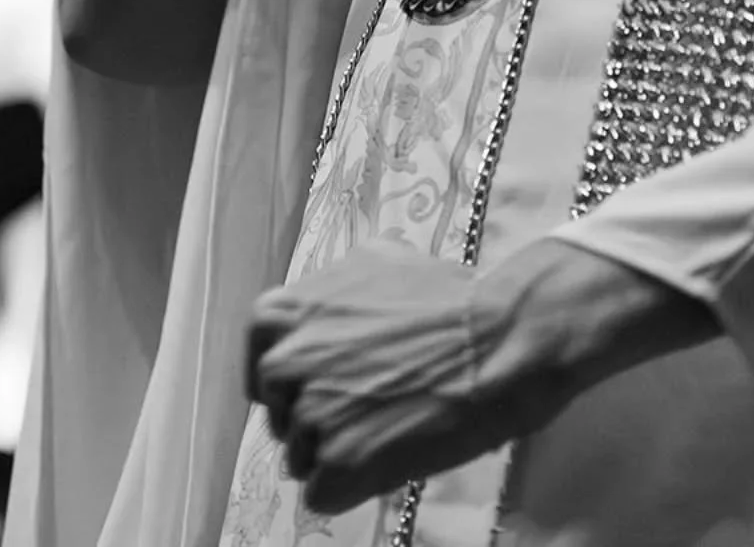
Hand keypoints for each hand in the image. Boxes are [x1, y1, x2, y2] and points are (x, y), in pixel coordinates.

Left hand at [245, 243, 567, 515]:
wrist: (495, 341)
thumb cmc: (446, 299)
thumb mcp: (376, 261)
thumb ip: (332, 290)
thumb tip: (323, 311)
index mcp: (285, 313)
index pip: (258, 358)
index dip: (289, 375)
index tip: (315, 382)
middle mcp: (285, 363)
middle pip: (277, 411)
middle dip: (312, 413)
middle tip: (362, 406)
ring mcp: (308, 418)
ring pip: (300, 455)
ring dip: (335, 450)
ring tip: (387, 427)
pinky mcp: (337, 467)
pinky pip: (322, 492)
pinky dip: (352, 484)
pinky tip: (389, 455)